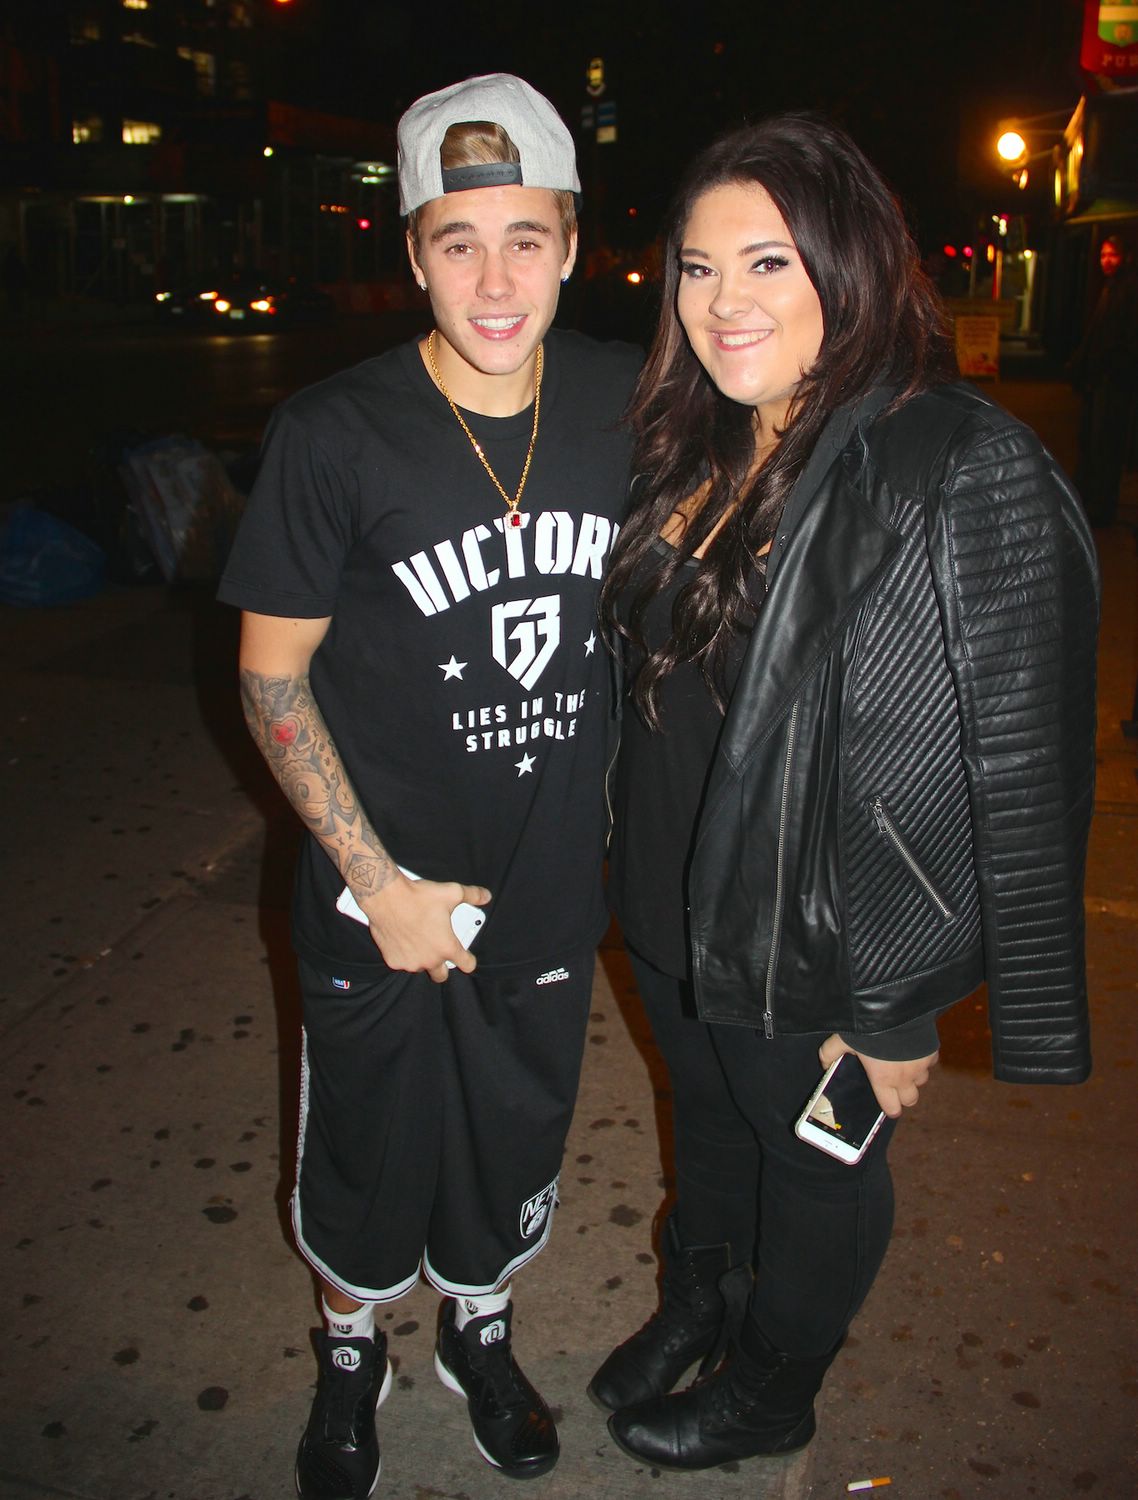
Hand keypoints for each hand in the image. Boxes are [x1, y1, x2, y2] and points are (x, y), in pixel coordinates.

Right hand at [358, 874, 491, 982]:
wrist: (386, 897)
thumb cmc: (419, 897)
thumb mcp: (452, 893)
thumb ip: (472, 896)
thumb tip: (485, 896)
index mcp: (446, 947)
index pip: (467, 965)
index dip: (469, 960)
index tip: (466, 956)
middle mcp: (429, 959)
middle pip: (441, 975)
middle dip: (443, 965)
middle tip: (439, 948)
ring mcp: (410, 963)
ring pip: (420, 966)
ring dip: (422, 957)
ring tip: (419, 937)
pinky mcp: (393, 961)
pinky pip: (403, 962)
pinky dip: (404, 953)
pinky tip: (403, 938)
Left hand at [818, 1034, 937, 1118]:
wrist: (894, 1008)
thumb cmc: (866, 1028)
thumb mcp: (842, 1040)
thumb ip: (829, 1054)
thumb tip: (824, 1064)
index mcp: (884, 1080)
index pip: (892, 1108)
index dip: (889, 1108)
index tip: (887, 1104)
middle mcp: (905, 1077)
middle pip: (911, 1100)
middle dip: (903, 1095)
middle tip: (893, 1084)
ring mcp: (921, 1065)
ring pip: (921, 1081)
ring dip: (913, 1077)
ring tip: (902, 1064)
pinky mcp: (932, 1051)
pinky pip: (930, 1062)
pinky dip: (922, 1059)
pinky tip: (911, 1049)